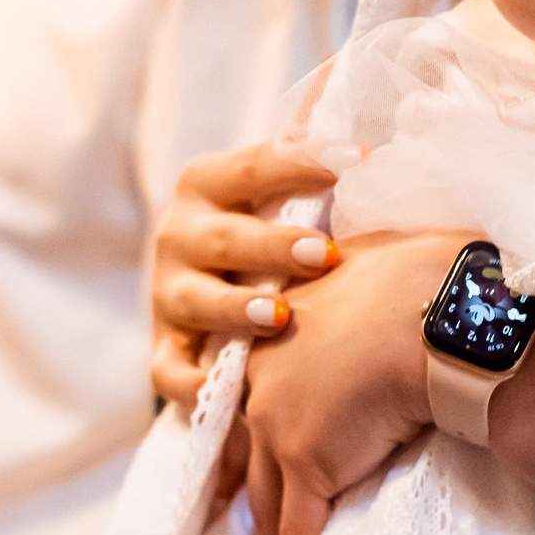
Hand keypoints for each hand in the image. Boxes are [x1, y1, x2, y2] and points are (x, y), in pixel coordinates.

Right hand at [148, 140, 345, 408]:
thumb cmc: (264, 233)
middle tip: (326, 254)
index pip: (255, 166)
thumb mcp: (275, 193)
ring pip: (196, 301)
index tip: (357, 163)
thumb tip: (369, 143)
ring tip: (281, 316)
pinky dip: (193, 384)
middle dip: (274, 246)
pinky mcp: (165, 349)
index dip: (303, 164)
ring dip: (237, 308)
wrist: (204, 288)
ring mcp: (168, 294)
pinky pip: (170, 372)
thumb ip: (311, 163)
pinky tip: (231, 391)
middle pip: (225, 237)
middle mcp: (180, 235)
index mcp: (208, 185)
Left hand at [241, 230, 459, 534]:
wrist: (442, 301)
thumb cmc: (433, 273)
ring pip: (268, 500)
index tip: (264, 469)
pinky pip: (295, 530)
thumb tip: (393, 284)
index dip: (263, 439)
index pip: (259, 396)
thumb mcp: (381, 263)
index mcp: (279, 324)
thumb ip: (365, 280)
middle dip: (261, 502)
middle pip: (255, 456)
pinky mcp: (305, 460)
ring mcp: (276, 417)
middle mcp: (262, 372)